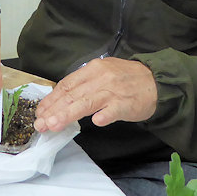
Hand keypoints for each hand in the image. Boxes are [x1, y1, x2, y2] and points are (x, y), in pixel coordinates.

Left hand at [34, 57, 157, 132]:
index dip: (51, 99)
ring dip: (67, 115)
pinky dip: (104, 115)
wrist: (157, 81)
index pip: (66, 85)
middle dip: (53, 110)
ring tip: (53, 126)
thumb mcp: (102, 73)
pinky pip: (113, 110)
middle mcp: (100, 77)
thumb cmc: (127, 79)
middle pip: (72, 95)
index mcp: (92, 69)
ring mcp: (113, 90)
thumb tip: (60, 99)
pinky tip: (95, 122)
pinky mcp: (126, 103)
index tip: (39, 112)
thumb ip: (84, 84)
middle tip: (40, 124)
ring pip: (86, 103)